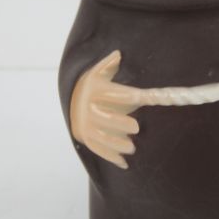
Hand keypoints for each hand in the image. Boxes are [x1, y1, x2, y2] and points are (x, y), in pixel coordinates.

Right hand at [70, 50, 141, 168]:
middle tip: (137, 128)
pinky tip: (124, 163)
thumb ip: (109, 64)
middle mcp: (87, 108)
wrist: (74, 99)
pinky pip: (98, 149)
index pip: (115, 94)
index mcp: (94, 90)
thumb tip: (117, 54)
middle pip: (105, 118)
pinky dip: (111, 157)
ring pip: (101, 137)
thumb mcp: (100, 71)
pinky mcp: (85, 138)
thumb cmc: (97, 84)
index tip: (144, 98)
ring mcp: (85, 125)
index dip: (131, 96)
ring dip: (117, 144)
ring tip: (132, 147)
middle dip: (120, 124)